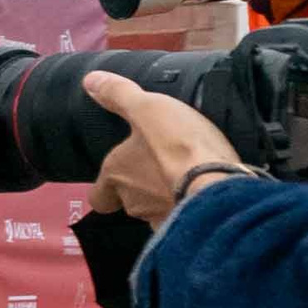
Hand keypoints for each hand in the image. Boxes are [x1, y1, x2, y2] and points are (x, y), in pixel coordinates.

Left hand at [83, 71, 245, 223]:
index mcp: (117, 176)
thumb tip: (88, 81)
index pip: (99, 197)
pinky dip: (189, 207)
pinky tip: (203, 193)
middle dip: (140, 189)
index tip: (117, 177)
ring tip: (185, 178)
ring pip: (156, 211)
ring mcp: (160, 218)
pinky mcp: (190, 227)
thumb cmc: (177, 145)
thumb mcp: (147, 108)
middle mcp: (133, 203)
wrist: (218, 184)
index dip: (106, 188)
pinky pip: (183, 219)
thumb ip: (119, 95)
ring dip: (166, 197)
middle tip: (159, 170)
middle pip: (129, 201)